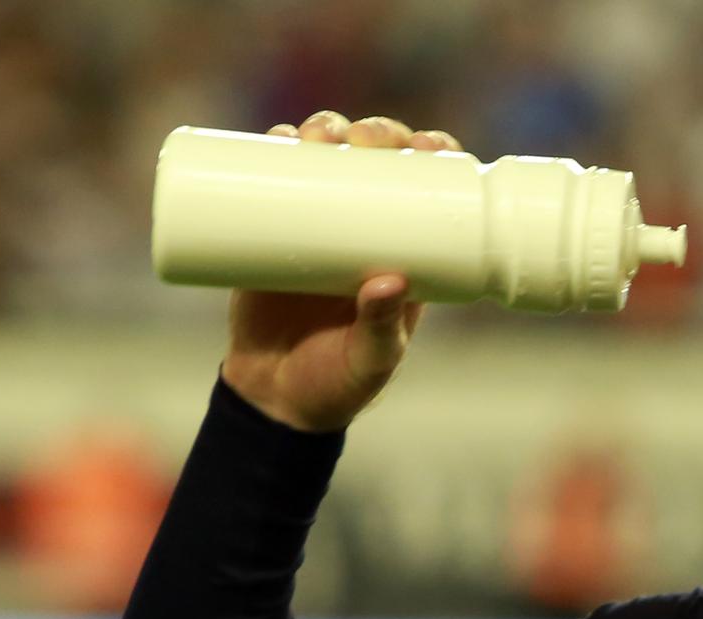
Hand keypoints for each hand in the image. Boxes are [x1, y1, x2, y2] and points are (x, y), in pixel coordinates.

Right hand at [220, 111, 462, 431]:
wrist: (275, 402)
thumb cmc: (337, 386)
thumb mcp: (370, 360)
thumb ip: (381, 327)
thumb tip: (390, 281)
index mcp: (407, 254)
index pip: (429, 191)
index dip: (432, 156)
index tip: (426, 144)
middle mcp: (365, 232)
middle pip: (377, 162)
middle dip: (376, 134)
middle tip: (366, 139)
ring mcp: (316, 229)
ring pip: (326, 160)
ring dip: (327, 131)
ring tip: (319, 136)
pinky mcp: (269, 234)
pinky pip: (271, 181)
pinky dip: (273, 152)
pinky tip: (279, 135)